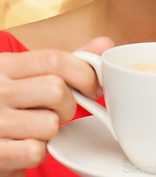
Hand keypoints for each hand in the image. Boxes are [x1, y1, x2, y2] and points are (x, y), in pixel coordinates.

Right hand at [0, 36, 112, 174]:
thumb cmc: (14, 103)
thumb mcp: (32, 75)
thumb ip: (68, 61)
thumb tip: (105, 44)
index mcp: (6, 65)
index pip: (54, 59)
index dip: (83, 73)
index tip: (93, 87)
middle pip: (56, 89)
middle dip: (69, 104)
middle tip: (61, 111)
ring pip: (49, 124)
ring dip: (52, 131)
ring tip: (38, 128)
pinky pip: (35, 151)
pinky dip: (38, 152)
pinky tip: (27, 145)